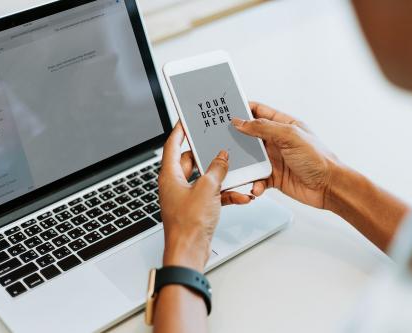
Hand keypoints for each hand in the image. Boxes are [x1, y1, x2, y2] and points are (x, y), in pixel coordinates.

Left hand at [158, 123, 251, 271]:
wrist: (189, 252)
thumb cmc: (188, 224)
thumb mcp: (207, 189)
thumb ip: (217, 169)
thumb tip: (222, 157)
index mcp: (170, 175)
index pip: (172, 145)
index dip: (180, 130)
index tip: (186, 119)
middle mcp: (176, 184)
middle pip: (192, 161)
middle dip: (209, 156)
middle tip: (220, 145)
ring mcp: (186, 197)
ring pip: (205, 179)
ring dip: (222, 179)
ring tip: (236, 174)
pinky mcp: (197, 208)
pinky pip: (212, 195)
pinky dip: (225, 195)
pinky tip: (241, 196)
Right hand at [232, 102, 339, 208]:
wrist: (329, 187)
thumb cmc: (317, 158)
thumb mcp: (290, 136)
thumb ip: (264, 128)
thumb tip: (241, 122)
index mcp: (283, 124)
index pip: (259, 112)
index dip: (243, 109)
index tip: (226, 109)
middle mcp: (277, 141)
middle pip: (250, 136)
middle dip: (237, 138)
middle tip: (221, 138)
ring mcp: (275, 159)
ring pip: (250, 159)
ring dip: (244, 164)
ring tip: (236, 166)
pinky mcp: (274, 177)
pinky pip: (257, 178)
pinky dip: (254, 183)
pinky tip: (256, 186)